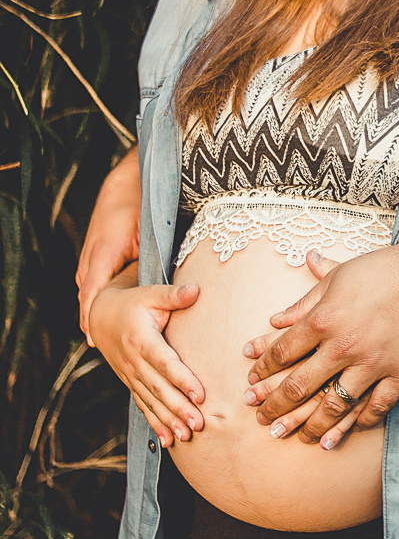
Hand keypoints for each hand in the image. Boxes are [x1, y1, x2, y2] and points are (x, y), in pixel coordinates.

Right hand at [77, 146, 140, 344]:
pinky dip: (98, 308)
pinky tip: (106, 326)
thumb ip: (151, 261)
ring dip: (97, 319)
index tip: (95, 341)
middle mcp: (89, 264)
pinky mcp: (93, 264)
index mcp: (101, 258)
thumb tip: (170, 285)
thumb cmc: (136, 209)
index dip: (93, 320)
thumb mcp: (145, 235)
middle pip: (90, 304)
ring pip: (91, 299)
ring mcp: (89, 264)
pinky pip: (93, 291)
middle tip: (109, 352)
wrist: (123, 187)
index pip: (92, 297)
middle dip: (97, 327)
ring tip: (108, 346)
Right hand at [90, 266, 205, 445]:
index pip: (165, 363)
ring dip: (169, 420)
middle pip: (159, 389)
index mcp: (141, 340)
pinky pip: (143, 406)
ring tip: (187, 436)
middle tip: (199, 424)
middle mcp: (134, 362)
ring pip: (151, 402)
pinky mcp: (130, 383)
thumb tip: (196, 290)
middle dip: (179, 409)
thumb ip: (173, 295)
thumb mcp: (150, 294)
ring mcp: (130, 375)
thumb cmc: (131, 303)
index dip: (182, 379)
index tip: (201, 395)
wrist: (99, 317)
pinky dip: (155, 423)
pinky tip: (168, 440)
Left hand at [242, 235, 398, 443]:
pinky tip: (350, 429)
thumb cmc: (384, 269)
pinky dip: (362, 421)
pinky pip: (377, 407)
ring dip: (315, 425)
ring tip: (303, 438)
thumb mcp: (339, 276)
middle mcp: (344, 345)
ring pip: (336, 405)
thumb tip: (275, 319)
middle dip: (277, 406)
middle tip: (263, 420)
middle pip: (301, 385)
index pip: (283, 351)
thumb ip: (305, 301)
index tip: (253, 382)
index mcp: (324, 318)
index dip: (264, 369)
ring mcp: (373, 362)